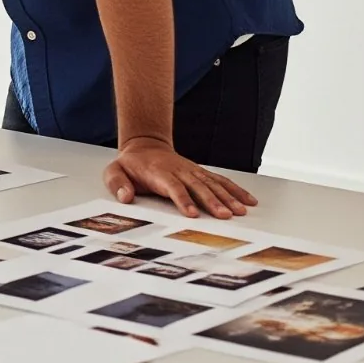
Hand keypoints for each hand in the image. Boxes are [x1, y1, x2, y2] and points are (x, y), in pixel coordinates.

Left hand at [104, 137, 256, 219]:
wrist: (144, 146)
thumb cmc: (130, 165)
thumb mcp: (114, 171)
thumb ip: (117, 183)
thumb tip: (125, 197)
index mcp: (158, 172)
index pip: (172, 187)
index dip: (183, 199)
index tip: (192, 214)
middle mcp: (179, 171)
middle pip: (197, 186)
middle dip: (212, 201)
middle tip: (225, 216)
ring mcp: (192, 171)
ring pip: (212, 184)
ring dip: (228, 197)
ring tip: (241, 211)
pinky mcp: (201, 173)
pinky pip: (220, 181)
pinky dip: (235, 190)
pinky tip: (249, 201)